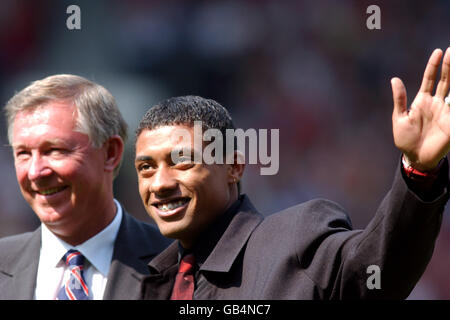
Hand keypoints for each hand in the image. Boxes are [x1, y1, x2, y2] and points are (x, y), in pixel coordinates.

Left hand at [392, 47, 449, 171]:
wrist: (415, 157)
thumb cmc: (405, 139)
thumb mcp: (399, 118)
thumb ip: (399, 99)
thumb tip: (394, 79)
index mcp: (422, 100)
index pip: (430, 79)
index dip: (434, 66)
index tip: (438, 52)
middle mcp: (437, 103)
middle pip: (446, 81)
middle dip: (449, 66)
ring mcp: (446, 112)